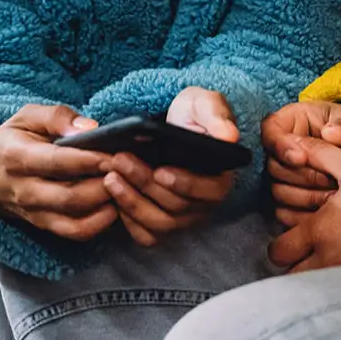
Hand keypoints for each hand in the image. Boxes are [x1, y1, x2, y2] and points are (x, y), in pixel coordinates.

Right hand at [0, 105, 119, 240]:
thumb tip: (89, 128)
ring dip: (105, 206)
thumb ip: (57, 117)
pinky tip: (116, 206)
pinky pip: (74, 232)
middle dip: (103, 185)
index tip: (115, 153)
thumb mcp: (27, 116)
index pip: (57, 162)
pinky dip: (99, 224)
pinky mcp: (44, 225)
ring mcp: (34, 213)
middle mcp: (24, 190)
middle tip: (128, 171)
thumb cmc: (13, 139)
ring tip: (126, 188)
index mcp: (17, 157)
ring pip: (75, 220)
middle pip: (69, 197)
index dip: (89, 160)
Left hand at [104, 87, 242, 246]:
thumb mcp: (202, 104)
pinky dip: (128, 220)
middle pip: (177, 208)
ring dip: (132, 201)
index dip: (185, 184)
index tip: (160, 171)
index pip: (208, 192)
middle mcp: (205, 205)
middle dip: (145, 184)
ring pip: (159, 224)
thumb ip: (216, 116)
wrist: (170, 126)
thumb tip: (229, 136)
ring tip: (111, 177)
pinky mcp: (162, 225)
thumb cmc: (189, 115)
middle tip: (120, 160)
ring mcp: (183, 218)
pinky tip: (114, 196)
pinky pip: (146, 235)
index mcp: (221, 178)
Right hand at [261, 101, 340, 225]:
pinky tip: (325, 207)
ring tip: (332, 192)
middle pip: (271, 165)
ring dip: (304, 195)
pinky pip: (283, 209)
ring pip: (276, 189)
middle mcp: (278, 147)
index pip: (269, 131)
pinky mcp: (288, 194)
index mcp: (288, 121)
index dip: (281, 146)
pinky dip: (303, 211)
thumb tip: (332, 134)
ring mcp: (281, 172)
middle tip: (328, 177)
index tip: (301, 158)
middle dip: (299, 174)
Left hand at [266, 137, 340, 271]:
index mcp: (320, 230)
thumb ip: (317, 155)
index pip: (279, 252)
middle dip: (295, 262)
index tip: (292, 235)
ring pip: (315, 283)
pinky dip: (337, 277)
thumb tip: (292, 144)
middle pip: (293, 274)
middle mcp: (330, 257)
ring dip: (314, 272)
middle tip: (306, 248)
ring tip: (325, 255)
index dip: (280, 244)